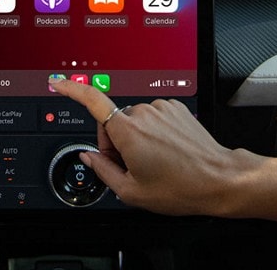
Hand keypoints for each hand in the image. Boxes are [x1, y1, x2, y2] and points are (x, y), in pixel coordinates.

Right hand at [51, 77, 249, 216]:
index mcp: (128, 131)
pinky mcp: (175, 108)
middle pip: (113, 122)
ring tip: (155, 162)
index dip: (71, 90)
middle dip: (115, 143)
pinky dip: (153, 132)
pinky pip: (153, 117)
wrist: (218, 178)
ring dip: (136, 138)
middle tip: (132, 168)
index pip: (92, 101)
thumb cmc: (180, 187)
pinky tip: (166, 151)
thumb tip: (90, 157)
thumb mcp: (132, 192)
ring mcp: (161, 108)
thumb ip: (103, 171)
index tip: (58, 84)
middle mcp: (143, 113)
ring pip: (134, 120)